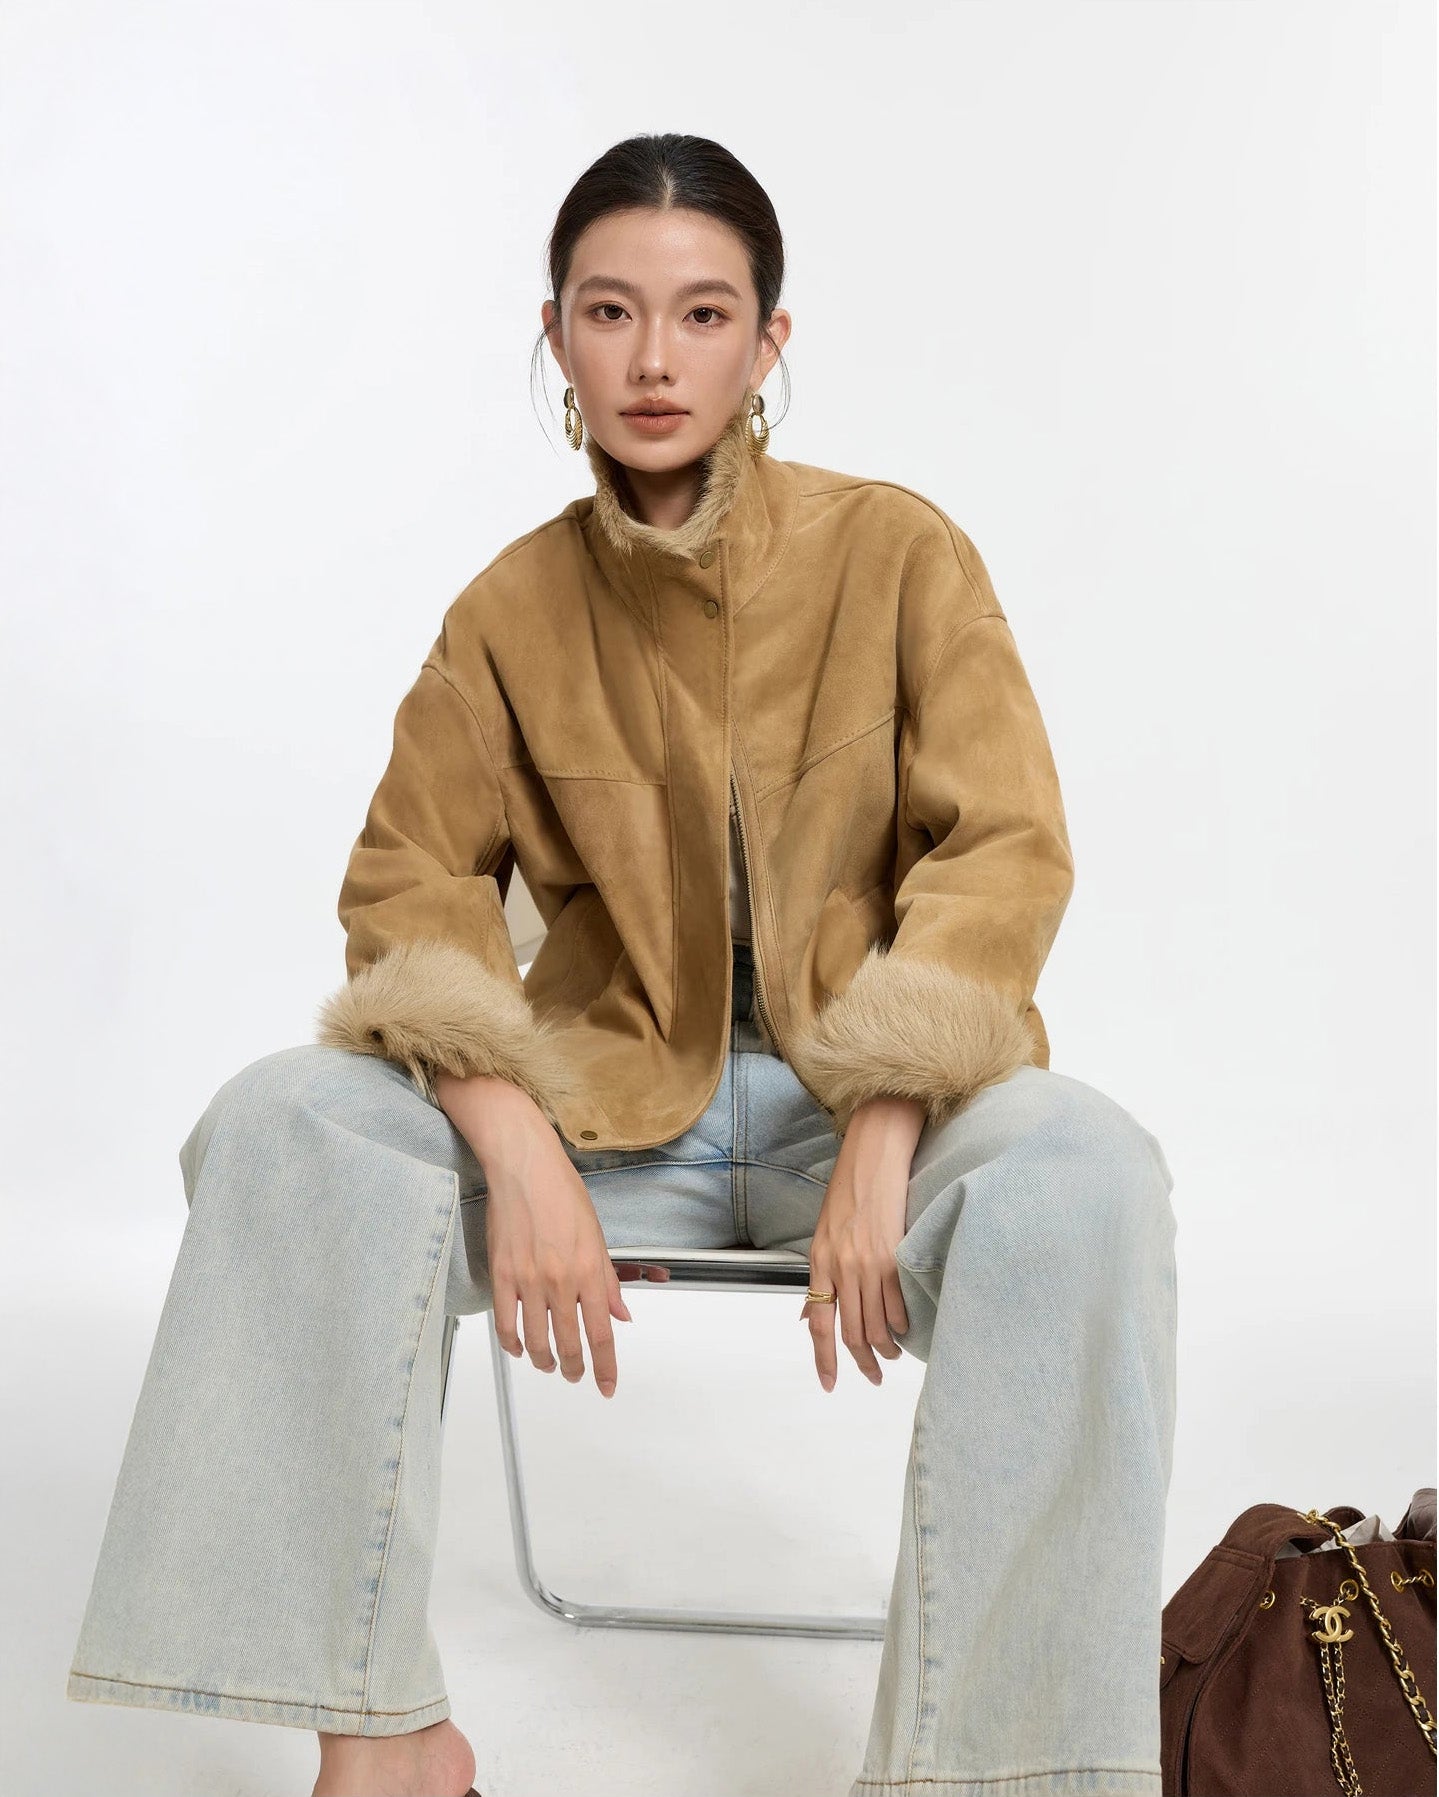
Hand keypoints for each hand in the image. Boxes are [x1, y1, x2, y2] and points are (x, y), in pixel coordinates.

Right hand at [437, 1072, 660, 1398]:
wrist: (525, 1168)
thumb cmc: (562, 1193)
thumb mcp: (597, 1237)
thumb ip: (608, 1281)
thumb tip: (620, 1314)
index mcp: (590, 1271)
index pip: (601, 1334)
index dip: (605, 1367)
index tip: (607, 1386)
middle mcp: (560, 1281)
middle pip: (569, 1344)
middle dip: (574, 1369)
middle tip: (576, 1377)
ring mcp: (528, 1280)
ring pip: (536, 1341)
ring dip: (544, 1361)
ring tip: (549, 1365)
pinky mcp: (502, 1275)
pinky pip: (505, 1323)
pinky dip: (512, 1344)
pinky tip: (519, 1348)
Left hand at [801, 1096, 924, 1390]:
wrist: (874, 1155)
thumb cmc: (849, 1191)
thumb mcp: (823, 1234)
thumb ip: (821, 1277)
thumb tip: (812, 1315)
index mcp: (819, 1262)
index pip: (819, 1324)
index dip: (824, 1360)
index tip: (830, 1383)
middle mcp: (841, 1266)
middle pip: (851, 1332)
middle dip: (863, 1362)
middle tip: (873, 1375)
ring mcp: (869, 1262)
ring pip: (877, 1325)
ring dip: (886, 1348)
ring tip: (892, 1354)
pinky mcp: (894, 1254)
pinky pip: (898, 1305)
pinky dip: (901, 1325)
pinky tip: (905, 1329)